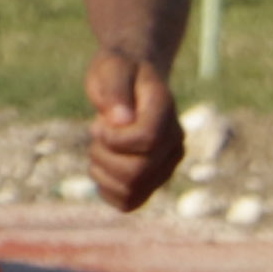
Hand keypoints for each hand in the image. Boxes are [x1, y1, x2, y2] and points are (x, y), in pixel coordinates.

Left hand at [88, 45, 184, 212]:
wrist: (130, 83)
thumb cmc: (118, 74)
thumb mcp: (110, 69)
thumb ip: (115, 89)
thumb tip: (121, 120)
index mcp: (167, 113)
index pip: (146, 141)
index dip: (113, 137)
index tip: (100, 122)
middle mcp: (174, 144)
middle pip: (136, 173)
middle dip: (103, 156)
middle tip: (98, 134)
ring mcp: (166, 166)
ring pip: (131, 190)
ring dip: (102, 171)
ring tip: (102, 148)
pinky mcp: (153, 182)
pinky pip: (128, 202)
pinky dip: (107, 190)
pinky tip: (104, 167)